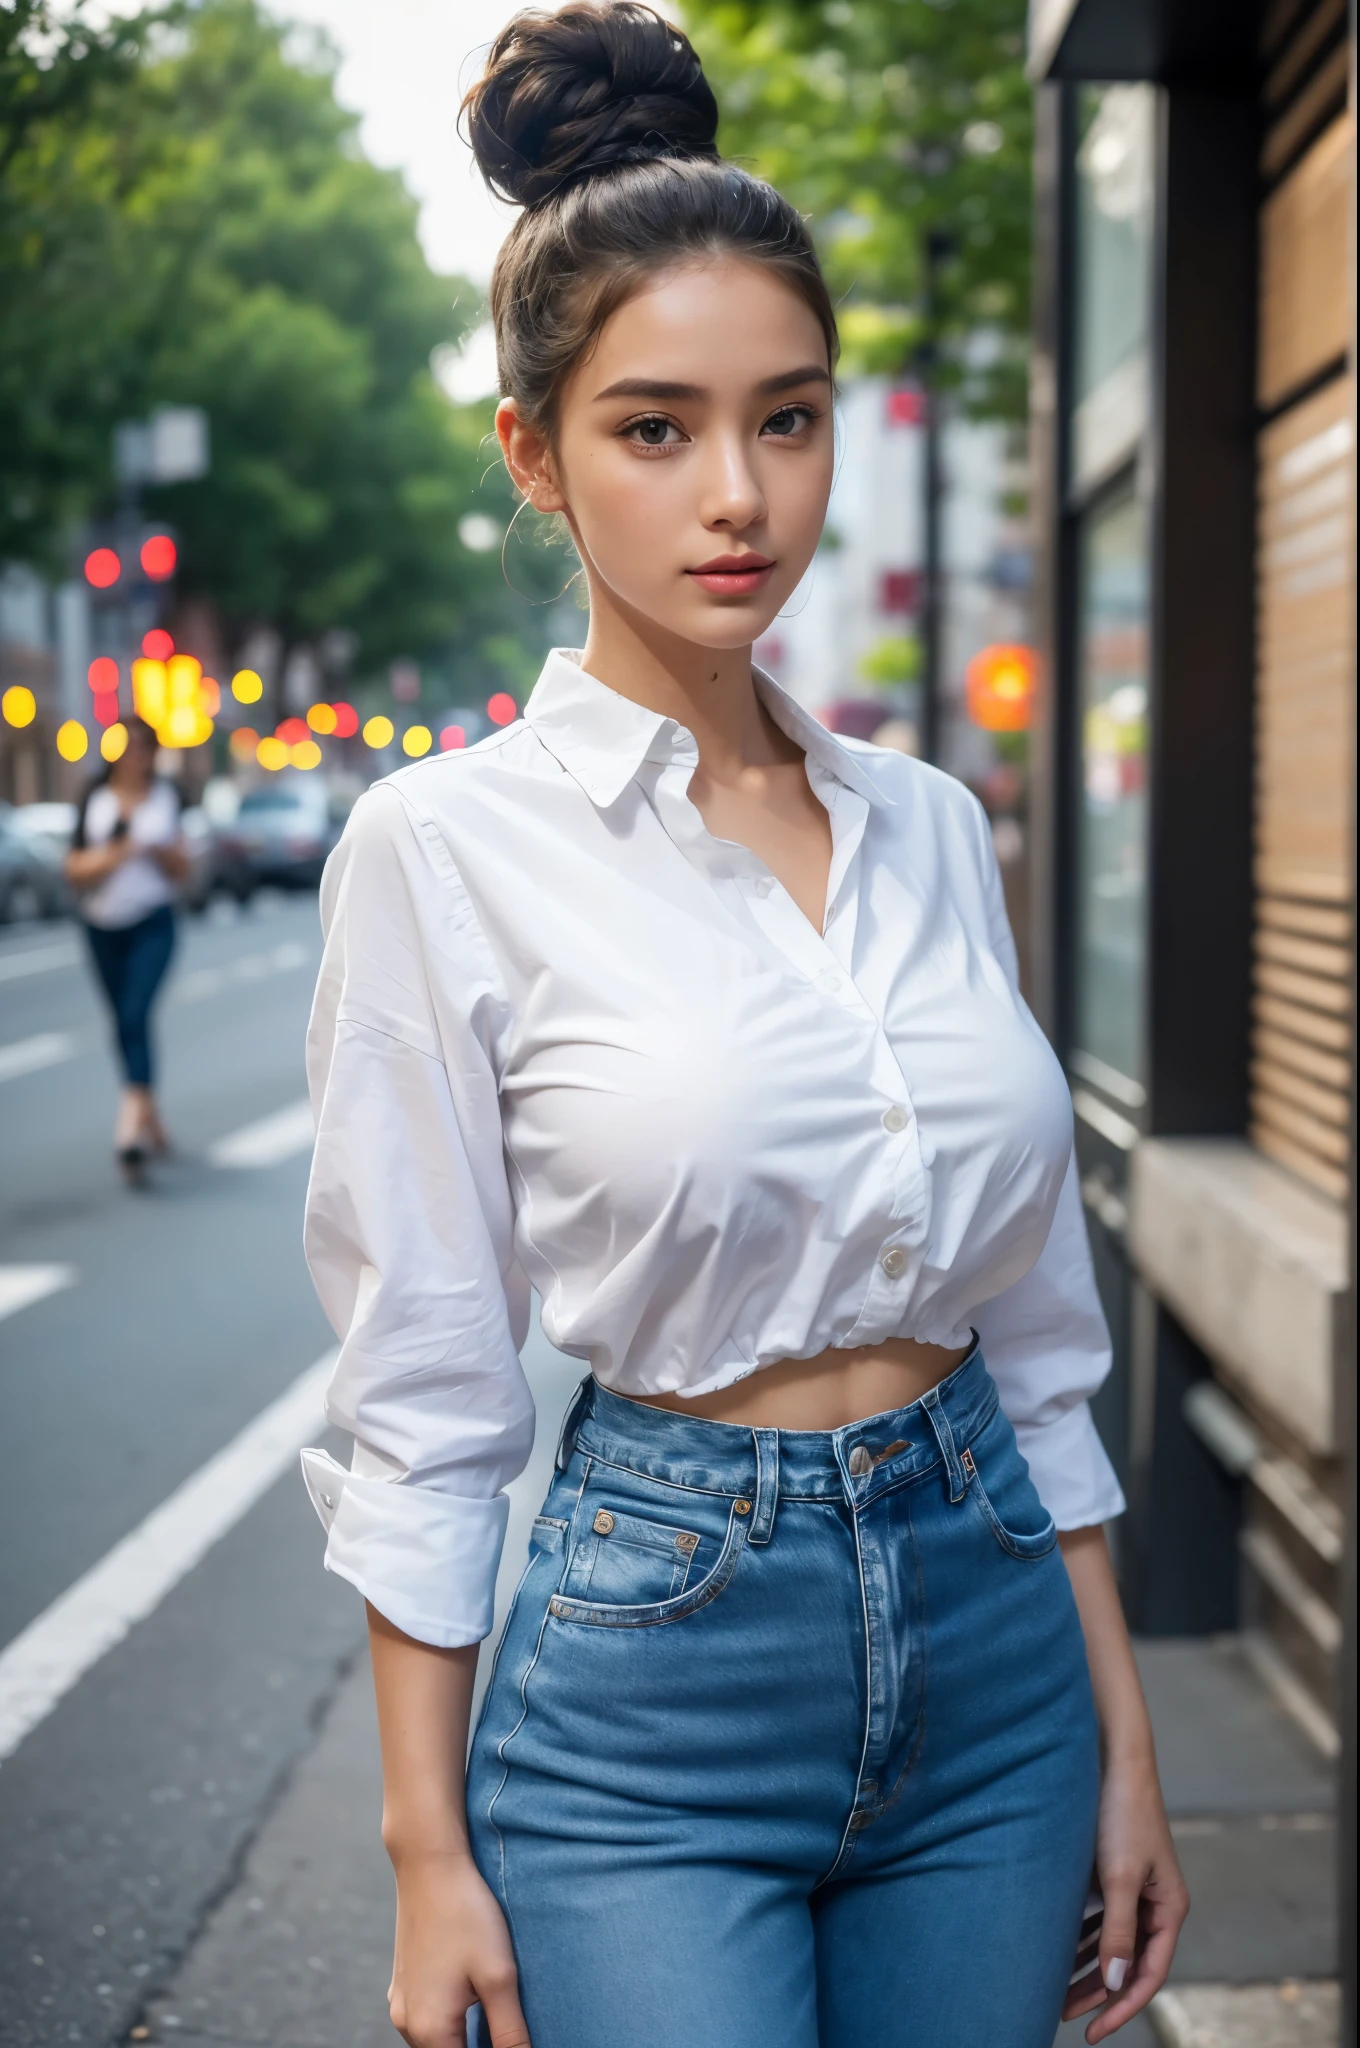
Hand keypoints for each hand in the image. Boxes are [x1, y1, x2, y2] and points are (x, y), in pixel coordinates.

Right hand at [387, 1848, 529, 2047]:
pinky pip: (427, 2018)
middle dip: (480, 2046)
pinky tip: (472, 1996)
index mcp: (431, 2030)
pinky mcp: (403, 1983)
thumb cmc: (467, 1916)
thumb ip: (510, 2032)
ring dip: (464, 2037)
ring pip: (436, 2040)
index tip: (514, 2039)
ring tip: (495, 2015)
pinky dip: (450, 2019)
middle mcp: (407, 2024)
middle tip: (510, 2028)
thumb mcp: (499, 1976)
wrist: (429, 1864)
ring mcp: (401, 2003)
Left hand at [1062, 1751, 1188, 2040]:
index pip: (1148, 1974)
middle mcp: (1154, 1902)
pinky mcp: (1110, 1870)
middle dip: (1097, 1992)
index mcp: (1169, 1908)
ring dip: (1083, 1967)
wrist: (1110, 1754)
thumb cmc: (1120, 1811)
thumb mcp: (1119, 1876)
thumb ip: (1117, 1930)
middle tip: (1062, 2016)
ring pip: (1109, 1941)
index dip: (1121, 2007)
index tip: (1092, 2032)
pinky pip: (1096, 1917)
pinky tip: (1053, 1950)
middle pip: (1128, 1962)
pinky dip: (1077, 1936)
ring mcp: (1132, 1886)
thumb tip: (1116, 1981)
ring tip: (1052, 1993)